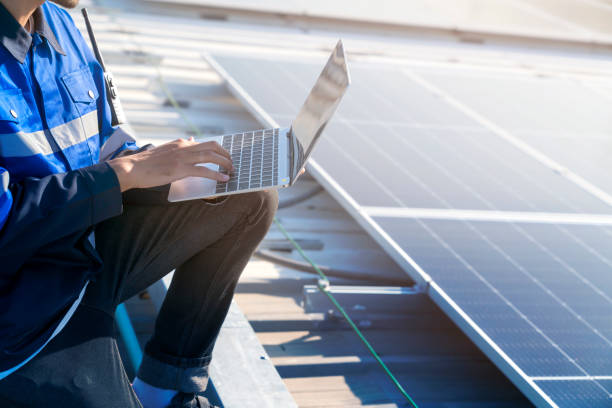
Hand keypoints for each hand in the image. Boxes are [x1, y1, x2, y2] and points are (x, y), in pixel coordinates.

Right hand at [108, 138, 231, 191]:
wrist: (132, 168)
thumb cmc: (147, 163)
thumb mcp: (165, 150)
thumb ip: (179, 146)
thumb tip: (190, 139)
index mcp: (180, 143)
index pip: (206, 143)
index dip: (219, 149)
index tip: (226, 156)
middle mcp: (183, 147)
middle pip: (213, 146)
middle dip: (226, 155)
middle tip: (232, 164)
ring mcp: (182, 157)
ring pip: (211, 157)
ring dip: (224, 164)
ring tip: (231, 171)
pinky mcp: (180, 169)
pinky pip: (204, 171)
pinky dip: (216, 175)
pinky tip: (224, 179)